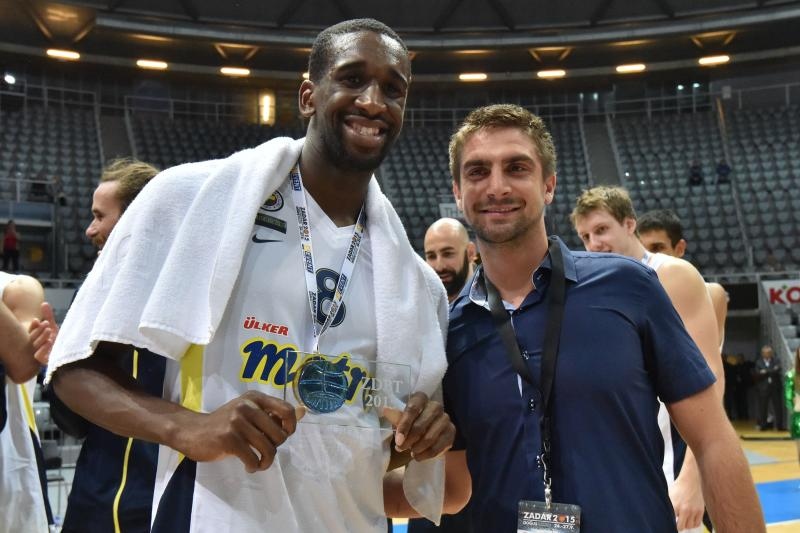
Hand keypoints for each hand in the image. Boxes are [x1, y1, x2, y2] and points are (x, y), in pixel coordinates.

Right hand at [28, 302, 57, 364]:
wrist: (71, 352)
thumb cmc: (59, 340)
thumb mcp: (53, 327)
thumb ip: (48, 316)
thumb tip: (44, 303)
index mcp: (36, 339)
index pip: (31, 332)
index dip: (33, 326)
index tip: (37, 319)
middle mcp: (36, 347)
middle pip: (32, 338)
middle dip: (38, 330)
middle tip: (46, 323)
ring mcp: (40, 354)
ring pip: (35, 346)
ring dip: (41, 337)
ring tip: (49, 330)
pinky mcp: (45, 361)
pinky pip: (39, 356)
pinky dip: (42, 349)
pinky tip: (49, 341)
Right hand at [174, 391, 304, 472]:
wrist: (193, 431)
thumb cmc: (225, 423)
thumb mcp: (251, 413)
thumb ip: (275, 414)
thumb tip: (304, 410)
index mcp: (255, 398)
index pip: (287, 411)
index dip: (290, 428)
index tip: (281, 436)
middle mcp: (248, 406)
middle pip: (280, 434)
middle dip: (275, 448)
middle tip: (264, 451)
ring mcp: (237, 421)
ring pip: (268, 448)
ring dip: (266, 461)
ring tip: (258, 463)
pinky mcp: (229, 438)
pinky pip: (253, 458)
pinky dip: (254, 466)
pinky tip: (248, 465)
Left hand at [382, 391, 454, 461]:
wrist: (423, 433)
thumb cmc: (409, 423)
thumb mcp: (400, 420)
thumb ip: (395, 417)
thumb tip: (386, 410)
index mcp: (421, 398)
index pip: (413, 409)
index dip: (405, 425)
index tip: (398, 440)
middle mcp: (435, 405)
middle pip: (422, 424)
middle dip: (410, 439)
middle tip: (401, 448)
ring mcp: (445, 418)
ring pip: (430, 436)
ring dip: (418, 448)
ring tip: (411, 453)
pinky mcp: (451, 431)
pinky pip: (439, 446)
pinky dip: (427, 454)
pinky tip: (419, 457)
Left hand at [669, 471, 704, 530]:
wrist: (690, 480)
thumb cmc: (678, 487)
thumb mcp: (669, 495)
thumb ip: (668, 506)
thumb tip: (664, 515)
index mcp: (675, 505)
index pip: (672, 521)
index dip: (670, 523)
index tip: (669, 522)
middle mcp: (685, 509)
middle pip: (681, 526)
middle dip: (678, 526)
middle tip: (677, 523)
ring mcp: (693, 511)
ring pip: (689, 526)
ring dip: (686, 525)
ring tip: (683, 520)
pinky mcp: (700, 511)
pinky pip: (697, 523)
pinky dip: (693, 524)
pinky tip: (690, 520)